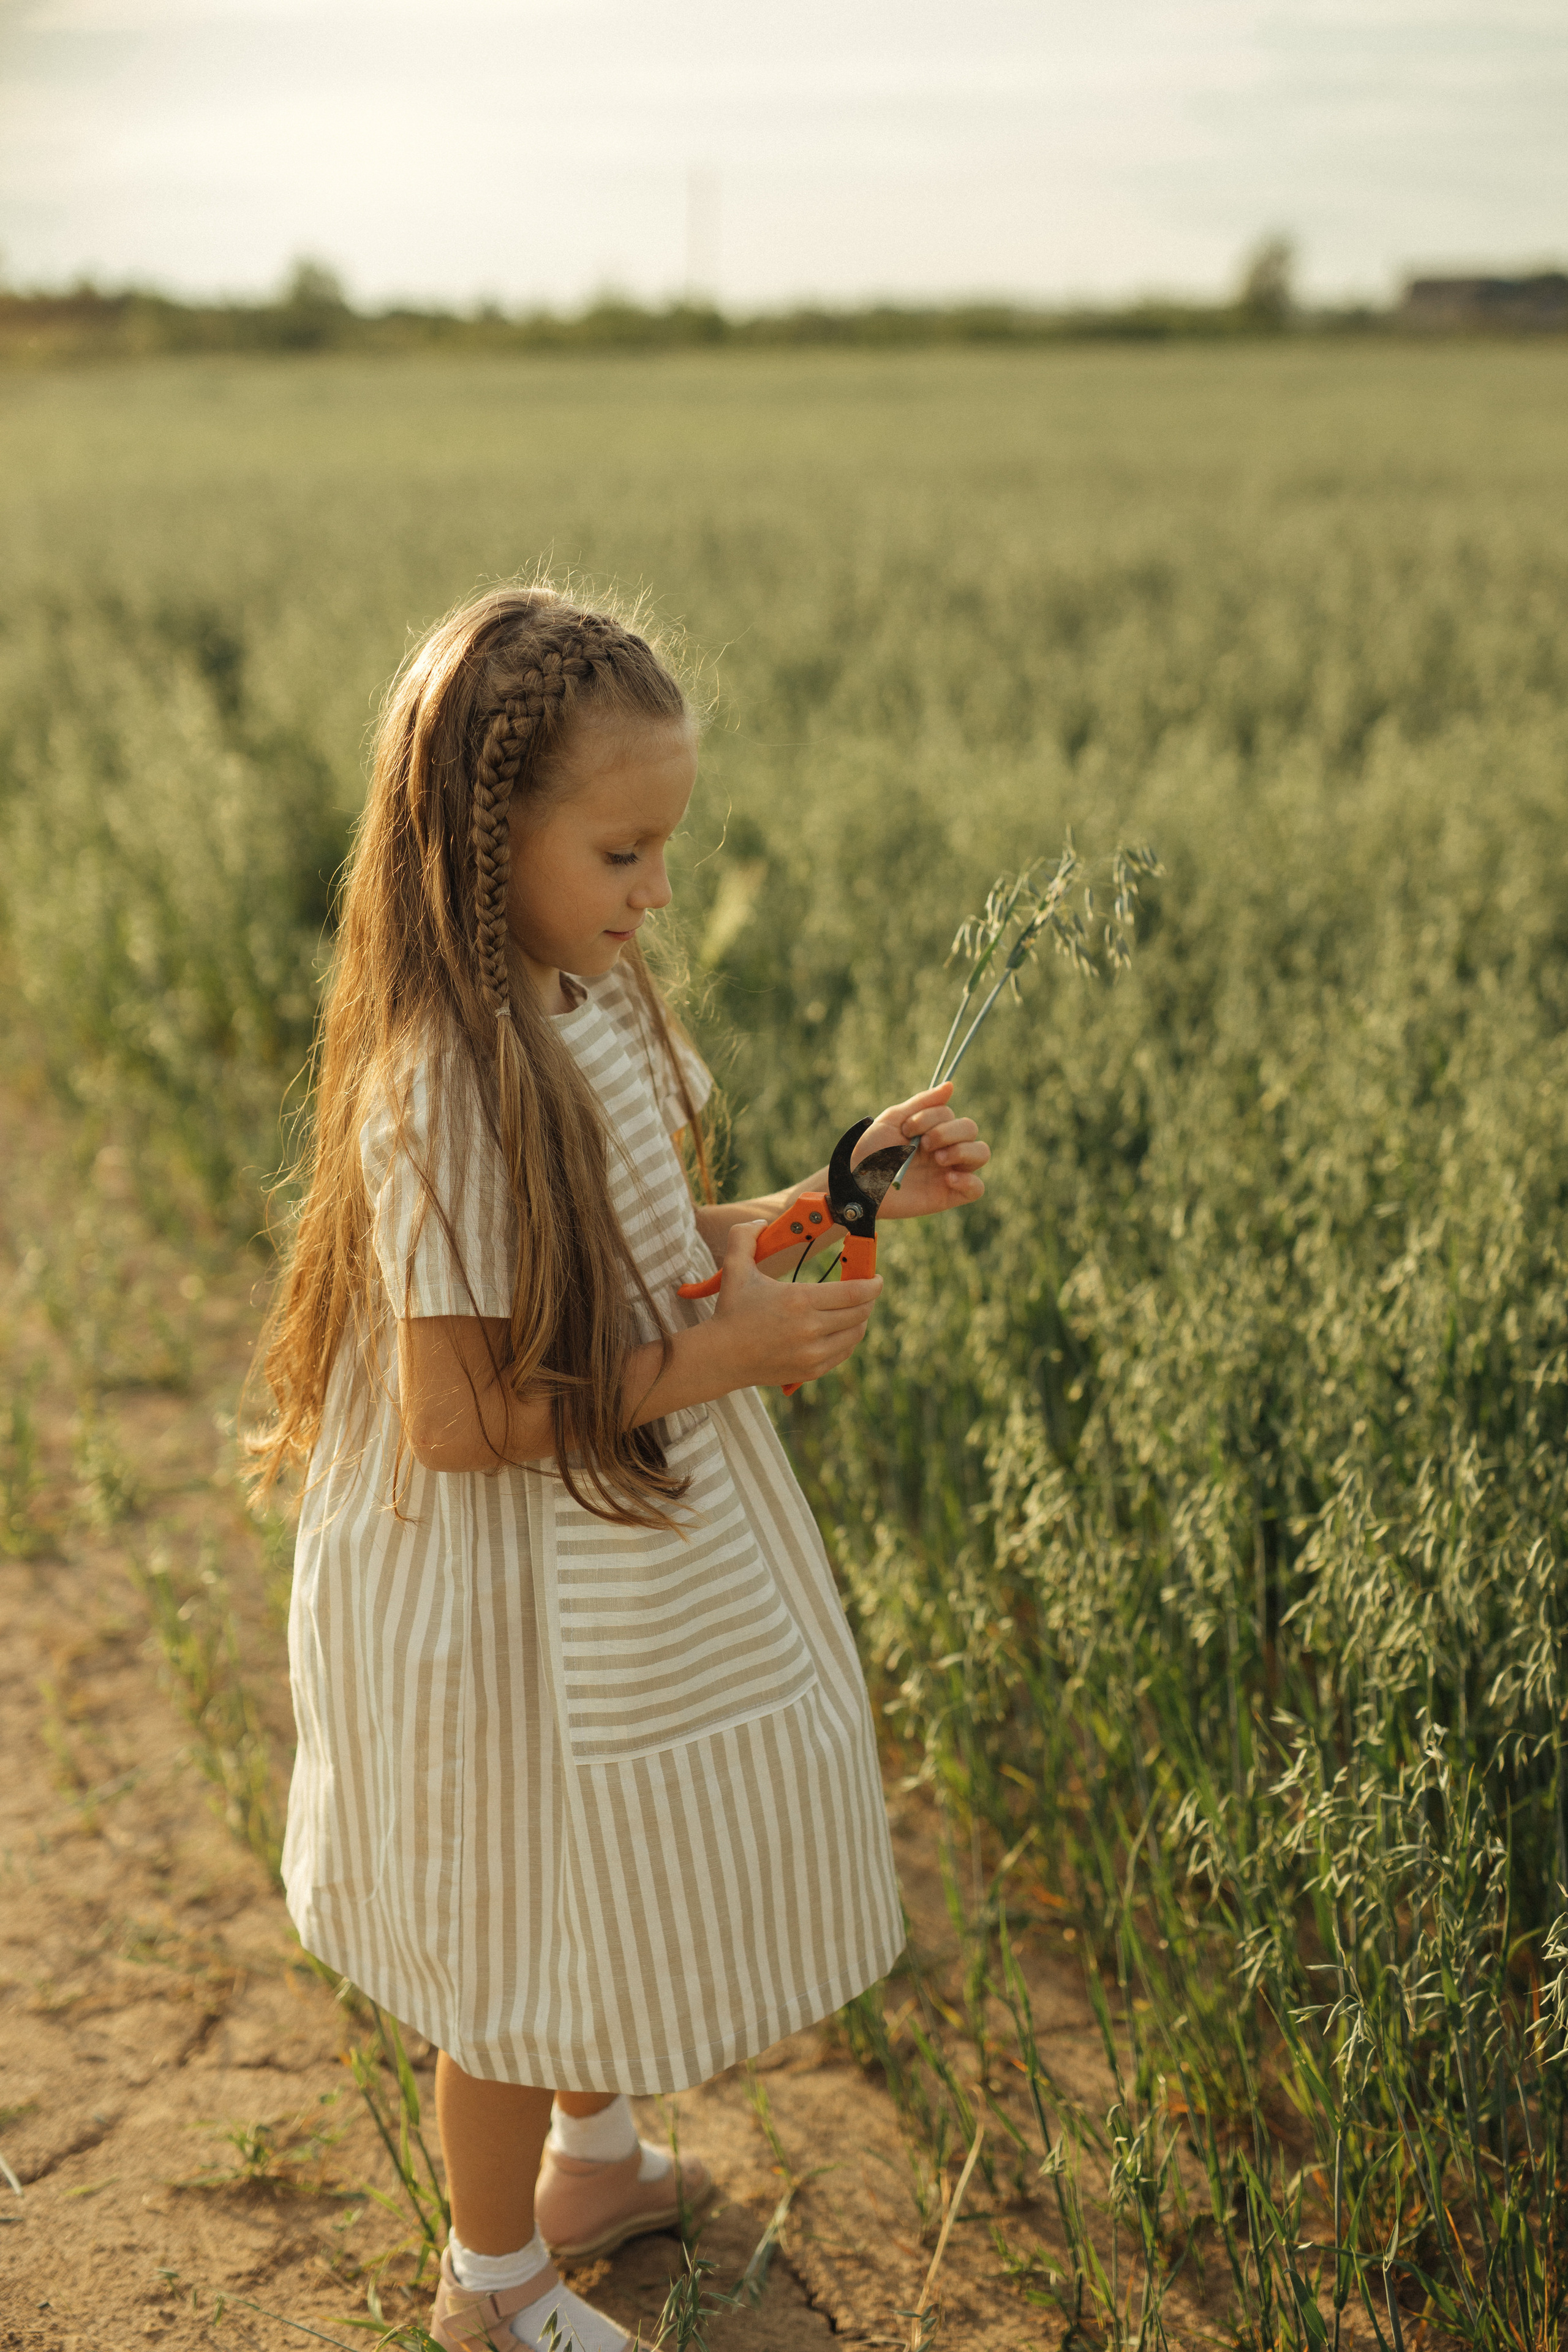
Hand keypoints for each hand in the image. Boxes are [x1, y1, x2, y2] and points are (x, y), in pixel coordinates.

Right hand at [711, 1218, 881, 1387]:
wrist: (720, 1357)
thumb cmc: (730, 1311)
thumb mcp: (735, 1268)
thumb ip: (744, 1236)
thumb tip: (762, 1222)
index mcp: (799, 1300)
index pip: (855, 1292)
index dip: (873, 1284)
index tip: (877, 1278)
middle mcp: (811, 1328)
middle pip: (860, 1313)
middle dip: (869, 1299)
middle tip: (867, 1290)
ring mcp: (813, 1353)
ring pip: (856, 1334)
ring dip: (860, 1319)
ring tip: (855, 1309)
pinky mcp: (811, 1370)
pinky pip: (844, 1353)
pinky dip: (848, 1339)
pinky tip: (841, 1329)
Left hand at [851, 1081, 990, 1220]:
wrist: (857, 1183)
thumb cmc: (871, 1150)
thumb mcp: (894, 1119)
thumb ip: (923, 1102)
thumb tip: (951, 1085)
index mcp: (932, 1129)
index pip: (950, 1115)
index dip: (930, 1118)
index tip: (906, 1129)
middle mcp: (944, 1148)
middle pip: (970, 1129)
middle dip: (947, 1132)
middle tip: (924, 1145)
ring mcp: (948, 1171)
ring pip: (981, 1153)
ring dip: (963, 1150)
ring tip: (938, 1159)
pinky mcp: (948, 1195)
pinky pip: (977, 1188)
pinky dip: (969, 1181)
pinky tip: (948, 1178)